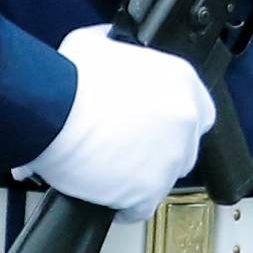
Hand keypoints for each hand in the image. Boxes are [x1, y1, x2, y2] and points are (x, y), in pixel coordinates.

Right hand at [18, 26, 215, 219]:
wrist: (52, 111)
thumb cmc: (71, 78)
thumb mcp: (99, 44)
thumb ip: (120, 51)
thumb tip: (114, 50)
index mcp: (180, 81)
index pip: (199, 111)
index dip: (174, 122)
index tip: (157, 127)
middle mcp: (183, 119)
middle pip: (183, 147)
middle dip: (158, 150)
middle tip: (128, 147)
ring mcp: (169, 157)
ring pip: (163, 178)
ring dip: (140, 176)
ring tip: (110, 169)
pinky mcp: (148, 190)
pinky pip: (141, 207)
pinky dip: (125, 205)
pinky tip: (108, 194)